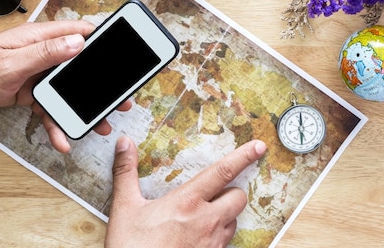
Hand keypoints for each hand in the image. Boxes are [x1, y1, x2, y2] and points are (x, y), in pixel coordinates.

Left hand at [0, 21, 131, 151]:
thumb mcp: (10, 64)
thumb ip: (44, 53)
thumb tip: (77, 42)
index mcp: (36, 38)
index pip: (75, 31)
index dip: (99, 39)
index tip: (119, 51)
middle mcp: (38, 52)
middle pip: (76, 65)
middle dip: (97, 82)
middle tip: (119, 98)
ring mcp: (33, 72)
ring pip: (65, 88)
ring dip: (81, 106)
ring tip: (100, 123)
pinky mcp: (27, 90)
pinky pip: (48, 105)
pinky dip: (55, 121)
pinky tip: (62, 138)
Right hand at [106, 136, 266, 247]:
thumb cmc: (131, 247)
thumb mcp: (125, 207)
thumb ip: (126, 173)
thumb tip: (125, 144)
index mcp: (187, 202)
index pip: (222, 172)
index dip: (243, 156)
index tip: (258, 147)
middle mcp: (206, 221)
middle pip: (238, 197)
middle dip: (231, 192)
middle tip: (212, 194)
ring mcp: (212, 244)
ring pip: (234, 221)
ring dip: (225, 215)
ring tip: (202, 216)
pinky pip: (225, 243)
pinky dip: (217, 236)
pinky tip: (198, 237)